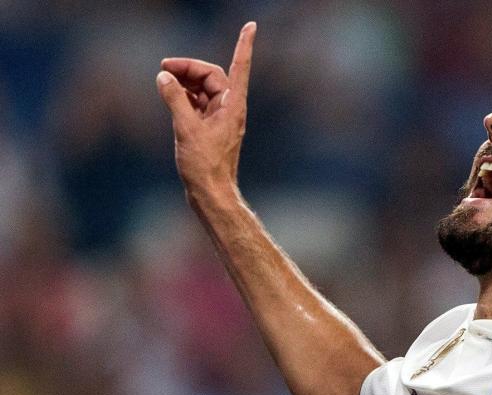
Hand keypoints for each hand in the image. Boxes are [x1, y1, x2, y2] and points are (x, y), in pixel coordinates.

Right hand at [156, 22, 255, 195]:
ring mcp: (221, 119)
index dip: (244, 46)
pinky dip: (184, 96)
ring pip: (204, 90)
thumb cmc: (205, 166)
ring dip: (185, 81)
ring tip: (163, 79)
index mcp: (233, 106)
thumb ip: (175, 99)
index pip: (238, 67)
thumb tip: (164, 77)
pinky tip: (170, 95)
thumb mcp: (186, 129)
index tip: (251, 26)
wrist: (211, 194)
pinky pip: (198, 104)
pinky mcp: (210, 129)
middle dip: (189, 68)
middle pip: (212, 76)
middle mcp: (230, 109)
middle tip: (163, 66)